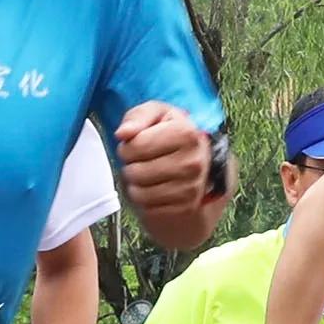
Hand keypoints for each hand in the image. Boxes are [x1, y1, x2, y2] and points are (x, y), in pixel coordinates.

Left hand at [112, 102, 211, 225]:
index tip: (137, 143)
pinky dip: (145, 199)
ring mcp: (190, 188)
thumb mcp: (157, 115)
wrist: (200, 163)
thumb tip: (123, 133)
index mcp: (187, 134)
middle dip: (131, 166)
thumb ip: (137, 117)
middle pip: (135, 171)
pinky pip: (147, 208)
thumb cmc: (173, 136)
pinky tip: (155, 188)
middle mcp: (193, 163)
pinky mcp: (185, 208)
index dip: (128, 146)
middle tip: (143, 161)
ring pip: (139, 192)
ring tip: (148, 174)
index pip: (135, 146)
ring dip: (136, 184)